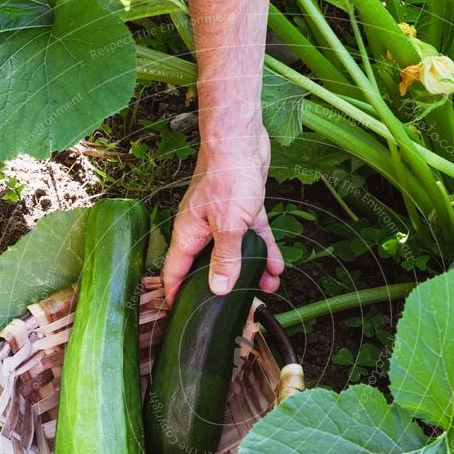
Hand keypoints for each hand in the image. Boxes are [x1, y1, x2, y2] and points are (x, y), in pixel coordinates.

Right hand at [163, 124, 282, 302]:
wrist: (241, 139)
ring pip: (236, 252)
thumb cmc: (227, 175)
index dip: (176, 294)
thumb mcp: (227, 226)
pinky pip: (252, 236)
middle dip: (225, 286)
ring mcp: (222, 219)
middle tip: (237, 306)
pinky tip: (277, 265)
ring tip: (267, 287)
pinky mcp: (242, 209)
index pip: (175, 272)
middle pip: (210, 266)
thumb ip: (224, 259)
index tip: (181, 314)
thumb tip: (218, 289)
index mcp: (188, 234)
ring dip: (251, 270)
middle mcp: (202, 229)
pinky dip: (264, 249)